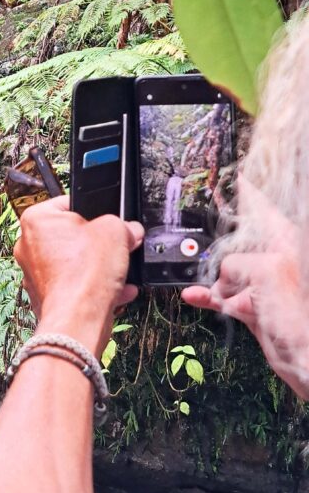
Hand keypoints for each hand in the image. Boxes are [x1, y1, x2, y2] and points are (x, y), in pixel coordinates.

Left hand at [14, 195, 143, 357]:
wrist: (78, 320)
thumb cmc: (86, 274)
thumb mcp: (116, 231)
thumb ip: (123, 225)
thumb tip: (129, 230)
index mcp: (36, 220)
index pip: (69, 204)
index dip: (96, 212)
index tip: (111, 222)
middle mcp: (29, 245)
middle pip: (73, 236)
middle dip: (99, 243)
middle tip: (118, 247)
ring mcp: (35, 274)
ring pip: (75, 263)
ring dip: (99, 267)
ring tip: (120, 271)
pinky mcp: (45, 297)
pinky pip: (75, 286)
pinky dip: (95, 288)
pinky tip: (119, 291)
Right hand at [182, 180, 308, 399]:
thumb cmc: (302, 315)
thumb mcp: (265, 272)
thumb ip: (237, 264)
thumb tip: (223, 276)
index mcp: (287, 242)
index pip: (261, 208)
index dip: (244, 191)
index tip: (233, 177)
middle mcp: (278, 260)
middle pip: (241, 240)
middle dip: (219, 241)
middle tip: (198, 230)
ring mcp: (268, 285)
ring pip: (230, 271)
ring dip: (212, 276)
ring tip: (194, 277)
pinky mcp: (258, 308)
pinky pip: (227, 297)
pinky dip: (210, 297)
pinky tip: (194, 296)